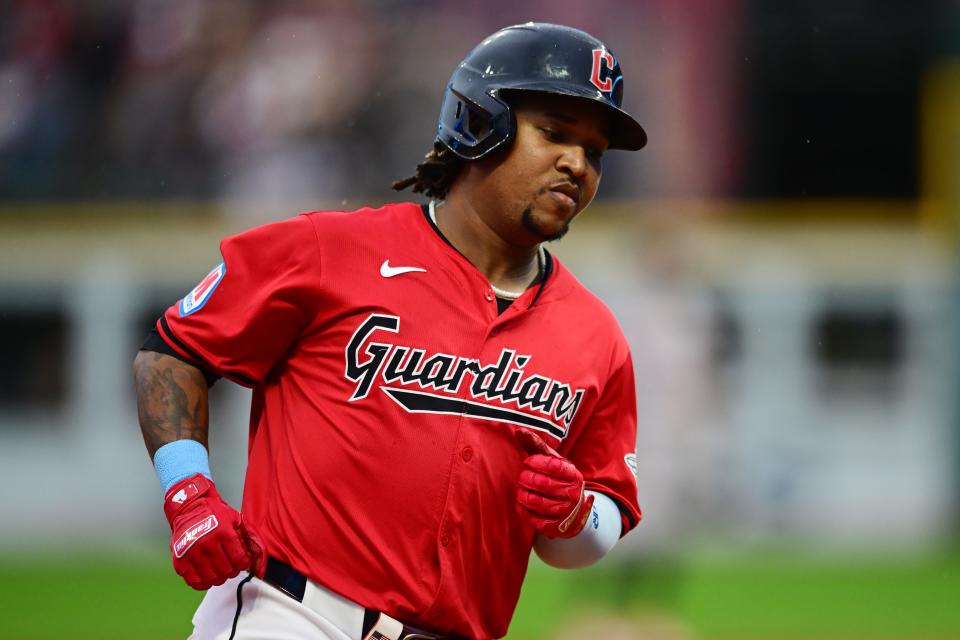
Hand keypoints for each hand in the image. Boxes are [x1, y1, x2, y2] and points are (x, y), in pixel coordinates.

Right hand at [163, 474, 265, 589]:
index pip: (240, 560)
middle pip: (226, 570)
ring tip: (220, 571)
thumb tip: (260, 567)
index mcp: (224, 532)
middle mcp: (207, 542)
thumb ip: (252, 540)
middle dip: (232, 571)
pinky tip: (206, 577)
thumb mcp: (238, 520)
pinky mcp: (179, 558)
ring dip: (219, 578)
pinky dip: (202, 583)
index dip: (243, 564)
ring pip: (211, 578)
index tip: (242, 561)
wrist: (190, 507)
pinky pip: (193, 581)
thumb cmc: (216, 514)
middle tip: (231, 566)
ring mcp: (192, 551)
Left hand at [514, 429, 593, 538]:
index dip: (536, 462)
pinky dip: (524, 510)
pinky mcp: (555, 527)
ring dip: (523, 494)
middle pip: (542, 483)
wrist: (573, 511)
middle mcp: (573, 494)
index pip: (553, 465)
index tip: (528, 461)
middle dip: (526, 478)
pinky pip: (533, 519)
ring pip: (536, 502)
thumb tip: (519, 431)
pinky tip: (523, 504)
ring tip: (522, 490)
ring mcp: (565, 512)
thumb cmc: (558, 479)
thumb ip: (536, 445)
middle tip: (523, 476)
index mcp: (573, 475)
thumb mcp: (552, 461)